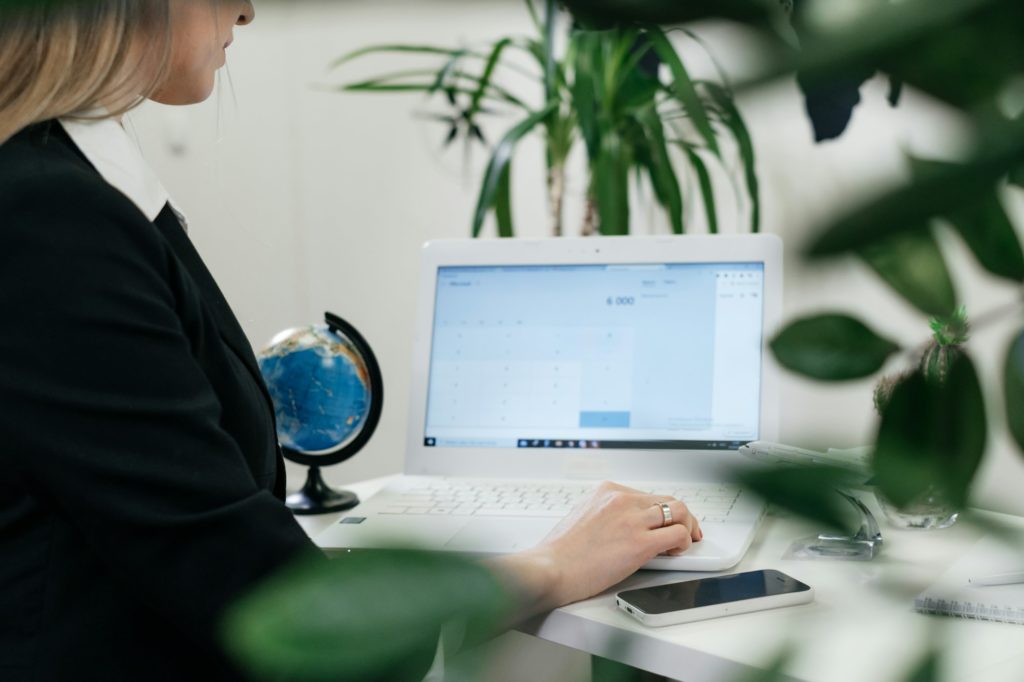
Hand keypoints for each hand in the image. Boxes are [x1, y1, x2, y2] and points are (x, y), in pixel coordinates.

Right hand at [491, 482, 701, 612]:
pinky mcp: (639, 543)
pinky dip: (684, 542)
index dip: (662, 512)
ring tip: (683, 543)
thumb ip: (607, 515)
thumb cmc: (561, 552)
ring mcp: (632, 519)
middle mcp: (621, 500)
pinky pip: (678, 534)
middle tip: (686, 533)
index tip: (665, 523)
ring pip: (679, 512)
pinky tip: (674, 552)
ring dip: (687, 527)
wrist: (550, 568)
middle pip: (669, 500)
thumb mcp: (583, 516)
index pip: (649, 495)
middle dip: (682, 517)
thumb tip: (626, 525)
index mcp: (607, 491)